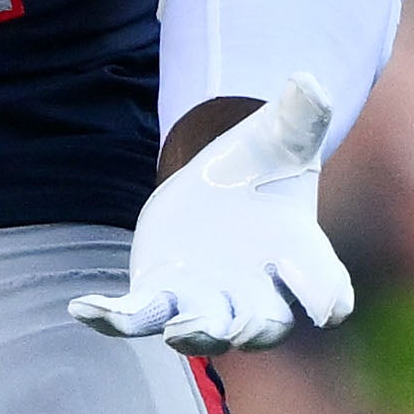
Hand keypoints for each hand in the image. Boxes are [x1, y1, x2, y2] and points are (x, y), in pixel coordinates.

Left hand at [74, 80, 355, 354]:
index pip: (323, 285)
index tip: (330, 307)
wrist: (215, 187)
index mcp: (297, 256)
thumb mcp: (279, 137)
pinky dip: (113, 319)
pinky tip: (83, 309)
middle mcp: (256, 293)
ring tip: (177, 329)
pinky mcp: (159, 296)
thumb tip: (309, 81)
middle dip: (252, 327)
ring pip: (201, 330)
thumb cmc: (260, 168)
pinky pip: (137, 316)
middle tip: (240, 329)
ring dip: (191, 332)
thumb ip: (298, 116)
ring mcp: (205, 301)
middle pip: (262, 323)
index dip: (326, 296)